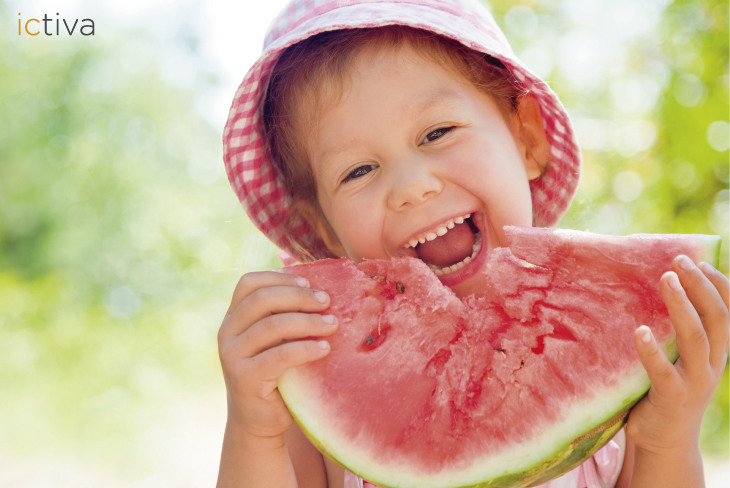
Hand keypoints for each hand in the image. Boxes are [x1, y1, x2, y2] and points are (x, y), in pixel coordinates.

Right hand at [218, 270, 338, 439]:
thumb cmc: (276, 373)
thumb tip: (322, 290)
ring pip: (272, 325)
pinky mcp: (243, 377)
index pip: (249, 283)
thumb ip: (285, 316)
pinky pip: (279, 355)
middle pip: (262, 299)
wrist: (260, 420)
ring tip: (332, 324)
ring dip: (308, 322)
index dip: (279, 277)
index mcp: (233, 316)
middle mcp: (226, 332)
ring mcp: (231, 355)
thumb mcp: (277, 339)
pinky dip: (306, 349)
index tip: (308, 282)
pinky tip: (325, 348)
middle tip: (326, 302)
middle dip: (299, 296)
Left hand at [627, 255, 728, 455]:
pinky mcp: (672, 397)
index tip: (701, 260)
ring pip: (694, 338)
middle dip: (700, 286)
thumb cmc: (667, 388)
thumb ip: (676, 330)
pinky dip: (652, 350)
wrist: (665, 439)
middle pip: (715, 318)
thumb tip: (660, 287)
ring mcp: (694, 381)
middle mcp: (712, 364)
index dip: (719, 285)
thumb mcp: (680, 357)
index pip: (727, 312)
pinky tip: (640, 331)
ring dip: (681, 305)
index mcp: (716, 351)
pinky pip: (662, 371)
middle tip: (679, 260)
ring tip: (666, 279)